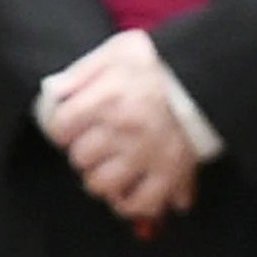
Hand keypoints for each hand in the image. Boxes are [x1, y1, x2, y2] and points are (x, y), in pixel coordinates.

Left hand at [34, 30, 211, 227]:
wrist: (205, 79)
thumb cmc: (158, 65)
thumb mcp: (117, 51)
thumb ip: (80, 72)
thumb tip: (51, 93)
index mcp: (109, 98)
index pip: (59, 128)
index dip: (62, 128)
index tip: (71, 126)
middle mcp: (126, 129)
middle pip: (79, 158)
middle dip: (83, 150)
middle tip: (96, 142)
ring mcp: (148, 155)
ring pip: (101, 185)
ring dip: (101, 178)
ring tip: (110, 166)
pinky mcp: (171, 174)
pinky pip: (140, 204)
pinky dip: (130, 202)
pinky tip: (128, 190)